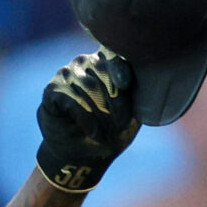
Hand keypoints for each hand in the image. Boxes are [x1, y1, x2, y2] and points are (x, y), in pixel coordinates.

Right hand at [36, 51, 139, 192]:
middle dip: (115, 102)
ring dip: (100, 114)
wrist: (82, 155)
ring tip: (105, 134)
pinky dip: (85, 119)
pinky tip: (92, 133)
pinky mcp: (52, 90)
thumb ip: (138, 94)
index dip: (119, 66)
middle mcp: (85, 62)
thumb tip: (155, 79)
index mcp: (106, 61)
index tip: (126, 84)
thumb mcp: (131, 113)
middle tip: (120, 125)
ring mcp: (66, 73)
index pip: (113, 52)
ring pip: (88, 87)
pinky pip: (72, 100)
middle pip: (102, 71)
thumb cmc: (110, 131)